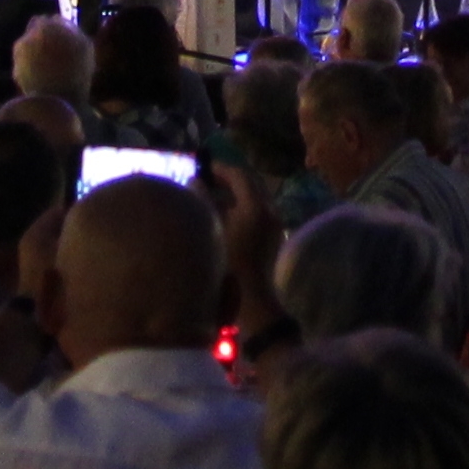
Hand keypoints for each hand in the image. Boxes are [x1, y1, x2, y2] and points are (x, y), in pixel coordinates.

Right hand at [210, 162, 286, 316]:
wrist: (251, 301)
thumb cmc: (227, 264)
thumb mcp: (211, 229)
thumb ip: (202, 201)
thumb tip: (195, 181)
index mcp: (256, 206)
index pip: (240, 175)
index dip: (220, 168)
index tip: (202, 167)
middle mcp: (270, 211)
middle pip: (250, 185)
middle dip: (228, 180)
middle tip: (205, 180)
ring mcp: (274, 226)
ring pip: (253, 200)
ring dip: (233, 196)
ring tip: (208, 200)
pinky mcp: (272, 239)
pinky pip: (256, 214)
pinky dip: (240, 210)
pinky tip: (221, 221)